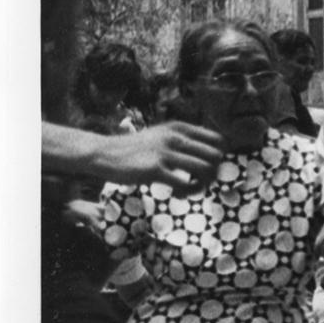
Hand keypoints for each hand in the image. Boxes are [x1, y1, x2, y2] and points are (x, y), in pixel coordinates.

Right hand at [104, 121, 223, 193]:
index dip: (218, 158)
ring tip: (188, 190)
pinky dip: (186, 193)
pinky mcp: (155, 169)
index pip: (219, 141)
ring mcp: (165, 152)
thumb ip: (185, 141)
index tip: (207, 169)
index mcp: (179, 128)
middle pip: (216, 157)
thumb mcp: (162, 136)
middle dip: (213, 174)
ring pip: (205, 170)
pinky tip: (176, 194)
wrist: (104, 154)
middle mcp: (175, 137)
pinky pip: (185, 184)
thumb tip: (215, 155)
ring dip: (202, 185)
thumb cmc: (137, 149)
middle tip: (199, 183)